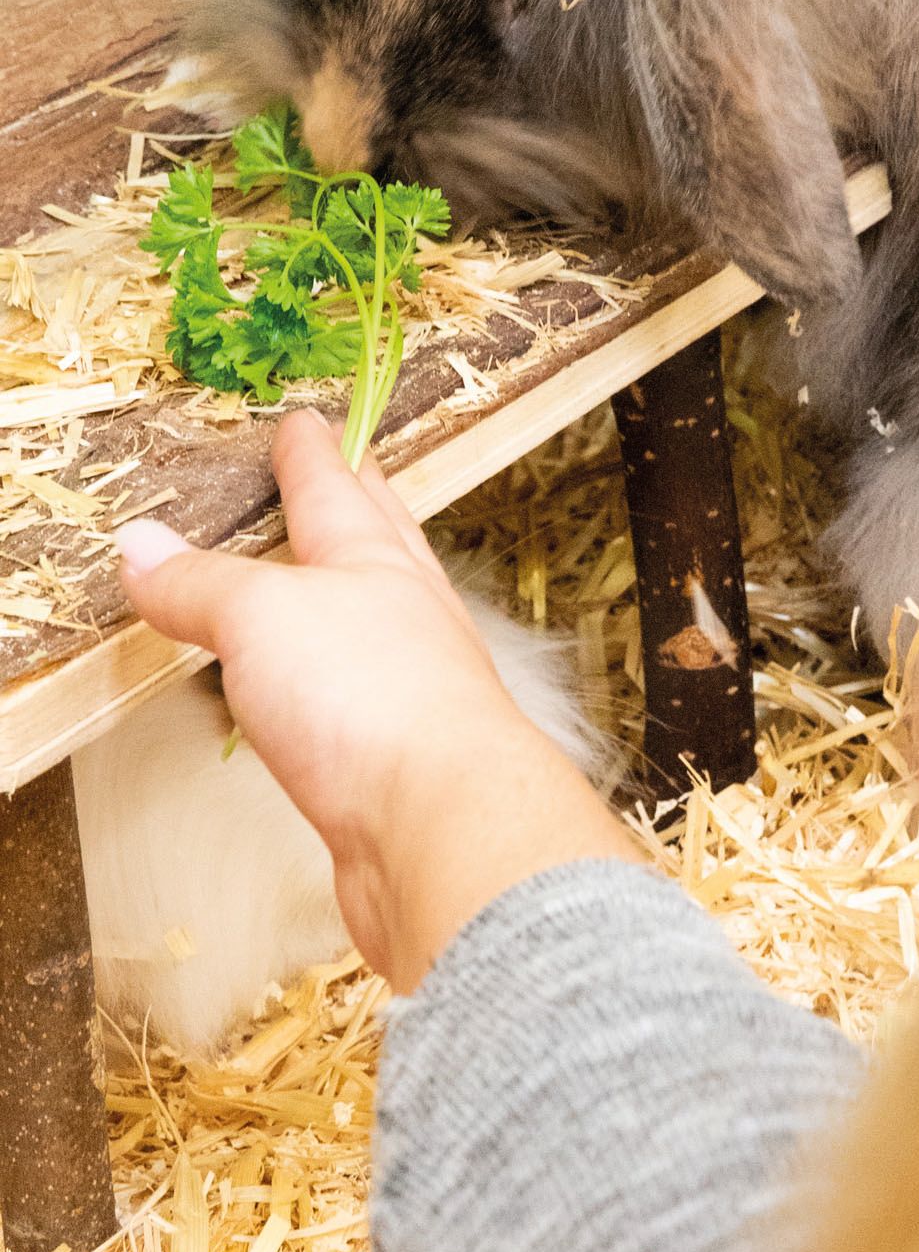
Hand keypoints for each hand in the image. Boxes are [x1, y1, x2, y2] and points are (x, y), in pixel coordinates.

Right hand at [118, 411, 646, 989]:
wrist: (441, 830)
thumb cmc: (371, 701)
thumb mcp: (260, 616)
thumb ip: (201, 582)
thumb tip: (143, 545)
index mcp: (377, 564)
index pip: (339, 491)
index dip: (316, 455)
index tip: (306, 422)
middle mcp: (409, 620)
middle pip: (382, 546)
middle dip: (361, 506)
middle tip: (351, 473)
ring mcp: (414, 691)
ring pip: (379, 624)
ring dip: (353, 596)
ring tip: (328, 584)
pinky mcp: (401, 763)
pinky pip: (360, 705)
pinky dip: (334, 686)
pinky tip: (323, 702)